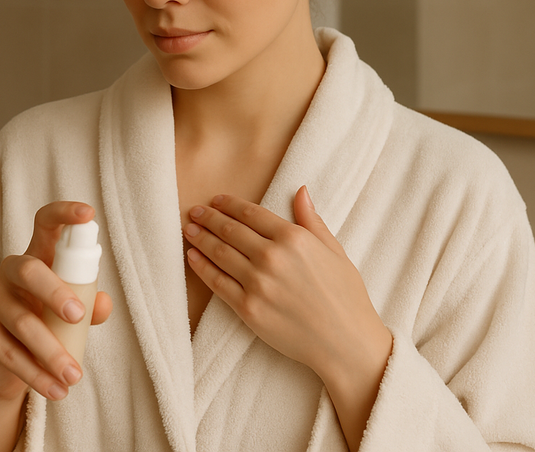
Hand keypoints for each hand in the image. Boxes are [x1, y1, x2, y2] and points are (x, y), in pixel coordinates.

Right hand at [0, 201, 112, 401]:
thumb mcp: (70, 314)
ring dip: (52, 352)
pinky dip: (37, 375)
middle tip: (79, 316)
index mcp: (37, 257)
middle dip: (56, 292)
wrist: (6, 366)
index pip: (45, 225)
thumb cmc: (46, 325)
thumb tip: (103, 304)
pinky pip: (10, 353)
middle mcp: (10, 272)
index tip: (89, 213)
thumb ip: (89, 305)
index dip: (64, 214)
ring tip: (75, 376)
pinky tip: (56, 390)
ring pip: (22, 322)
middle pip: (30, 271)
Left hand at [183, 188, 390, 387]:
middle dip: (209, 218)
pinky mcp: (248, 308)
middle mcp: (272, 257)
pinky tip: (193, 257)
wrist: (346, 342)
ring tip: (188, 229)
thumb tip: (301, 191)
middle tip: (194, 211)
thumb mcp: (335, 250)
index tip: (216, 200)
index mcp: (294, 238)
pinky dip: (202, 267)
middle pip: (231, 230)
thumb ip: (312, 220)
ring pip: (220, 253)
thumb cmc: (345, 296)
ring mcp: (258, 283)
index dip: (229, 204)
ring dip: (200, 238)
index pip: (251, 213)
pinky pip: (217, 283)